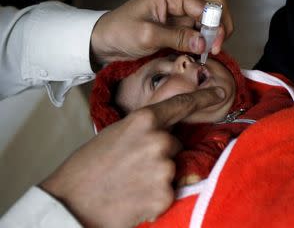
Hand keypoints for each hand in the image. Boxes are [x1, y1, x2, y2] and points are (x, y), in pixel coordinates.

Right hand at [40, 87, 224, 227]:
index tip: (219, 94)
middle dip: (161, 155)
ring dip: (158, 176)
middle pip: (175, 144)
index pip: (181, 104)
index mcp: (144, 121)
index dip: (202, 98)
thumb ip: (144, 129)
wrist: (70, 202)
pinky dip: (156, 196)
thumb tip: (164, 131)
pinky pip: (169, 191)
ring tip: (131, 183)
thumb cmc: (87, 167)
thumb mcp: (116, 135)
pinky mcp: (165, 194)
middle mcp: (159, 140)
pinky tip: (135, 197)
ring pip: (173, 168)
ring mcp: (164, 168)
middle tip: (133, 167)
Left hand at [91, 0, 233, 65]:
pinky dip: (206, 36)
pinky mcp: (180, 18)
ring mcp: (180, 5)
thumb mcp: (147, 36)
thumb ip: (177, 38)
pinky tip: (202, 49)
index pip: (204, 4)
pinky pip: (202, 24)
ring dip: (215, 31)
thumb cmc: (120, 33)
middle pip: (215, 2)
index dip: (214, 25)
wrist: (106, 39)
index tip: (214, 47)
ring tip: (210, 50)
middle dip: (221, 25)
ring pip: (212, 13)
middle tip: (217, 47)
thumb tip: (204, 43)